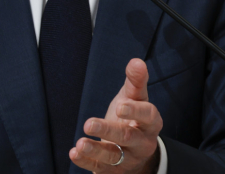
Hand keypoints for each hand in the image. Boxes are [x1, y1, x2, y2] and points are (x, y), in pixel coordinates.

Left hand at [70, 58, 162, 173]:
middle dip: (109, 131)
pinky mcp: (113, 171)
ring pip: (113, 157)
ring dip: (96, 150)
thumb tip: (137, 61)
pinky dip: (86, 161)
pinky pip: (100, 168)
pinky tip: (74, 152)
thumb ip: (135, 81)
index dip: (135, 111)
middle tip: (89, 124)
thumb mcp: (135, 98)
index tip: (119, 106)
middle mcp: (142, 142)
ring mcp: (128, 159)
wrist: (133, 152)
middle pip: (128, 137)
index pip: (148, 115)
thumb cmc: (132, 117)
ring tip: (80, 143)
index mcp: (151, 122)